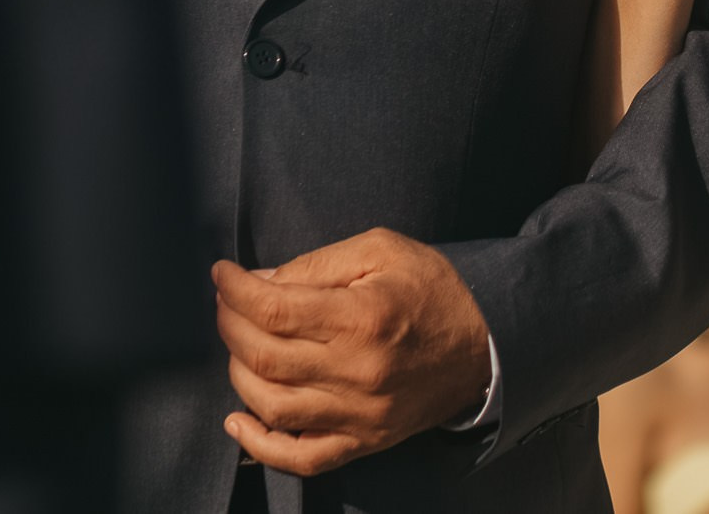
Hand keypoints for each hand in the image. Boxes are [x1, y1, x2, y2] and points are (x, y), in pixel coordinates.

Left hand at [215, 228, 492, 475]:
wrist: (486, 344)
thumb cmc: (434, 290)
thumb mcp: (383, 251)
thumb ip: (319, 264)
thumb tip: (260, 281)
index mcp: (363, 317)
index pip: (274, 310)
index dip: (236, 291)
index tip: (222, 275)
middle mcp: (357, 371)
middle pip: (263, 357)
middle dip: (230, 325)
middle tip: (227, 304)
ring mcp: (359, 414)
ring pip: (270, 406)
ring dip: (238, 373)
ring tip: (239, 346)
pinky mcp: (363, 441)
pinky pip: (300, 458)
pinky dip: (259, 445)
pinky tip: (239, 419)